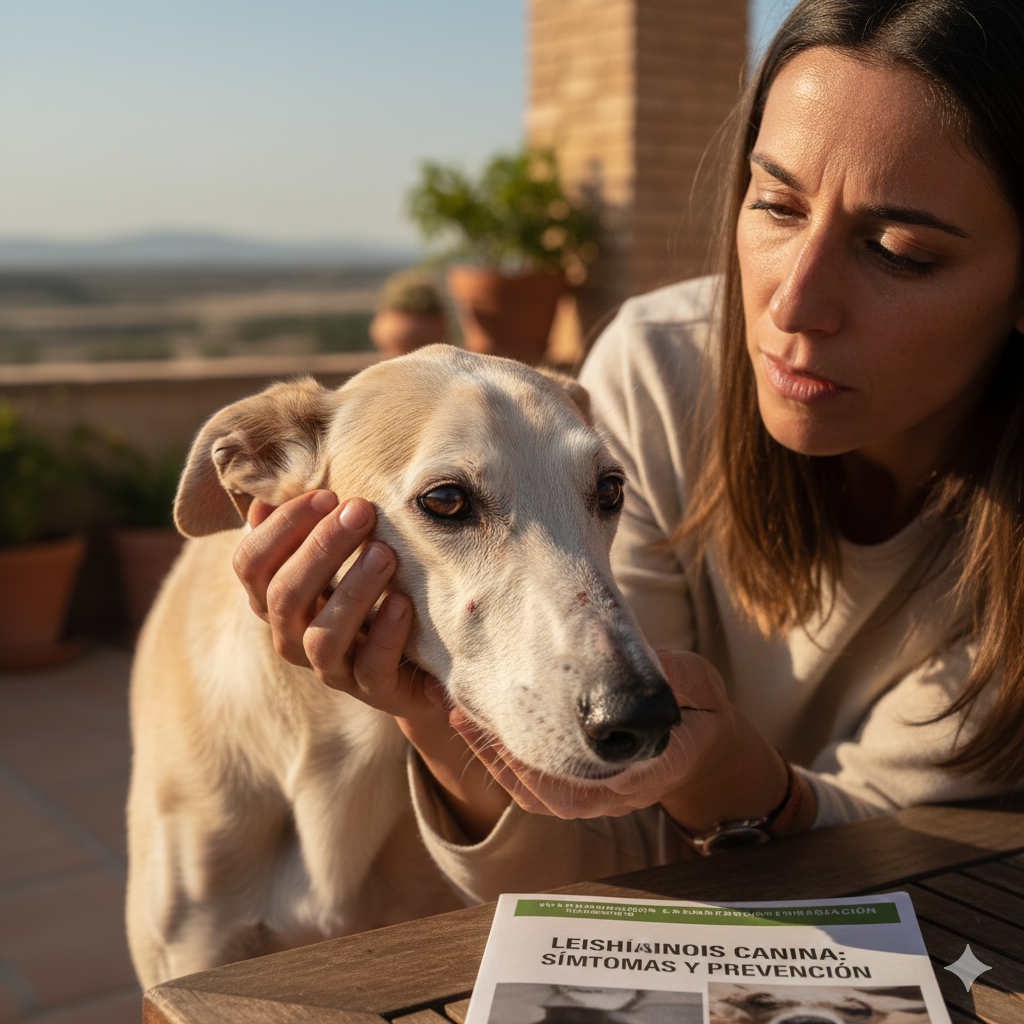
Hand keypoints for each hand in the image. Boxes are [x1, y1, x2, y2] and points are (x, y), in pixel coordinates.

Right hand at [233, 490, 508, 836]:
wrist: (423, 656)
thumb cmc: (372, 589)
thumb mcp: (339, 555)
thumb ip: (306, 528)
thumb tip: (262, 499)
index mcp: (276, 599)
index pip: (251, 566)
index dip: (279, 529)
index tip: (325, 495)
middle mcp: (293, 636)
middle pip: (285, 596)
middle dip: (321, 549)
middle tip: (361, 510)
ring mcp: (332, 668)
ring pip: (323, 637)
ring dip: (353, 590)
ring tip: (385, 554)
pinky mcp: (374, 689)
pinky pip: (371, 668)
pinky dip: (386, 634)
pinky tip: (404, 602)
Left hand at [446, 651, 798, 833]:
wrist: (704, 734)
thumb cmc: (695, 702)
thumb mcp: (692, 680)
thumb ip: (668, 675)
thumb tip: (630, 654)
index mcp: (649, 769)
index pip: (596, 781)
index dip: (549, 761)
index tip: (515, 727)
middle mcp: (619, 793)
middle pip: (552, 795)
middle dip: (504, 758)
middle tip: (465, 716)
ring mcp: (599, 798)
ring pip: (535, 796)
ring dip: (494, 759)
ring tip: (459, 717)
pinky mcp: (580, 788)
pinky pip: (534, 789)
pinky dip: (502, 763)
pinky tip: (477, 729)